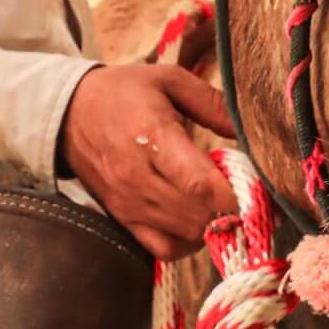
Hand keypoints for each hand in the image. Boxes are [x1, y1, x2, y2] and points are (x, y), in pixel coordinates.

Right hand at [59, 64, 238, 259]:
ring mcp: (129, 203)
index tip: (261, 187)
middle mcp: (137, 178)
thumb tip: (250, 131)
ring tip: (227, 201)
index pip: (199, 184)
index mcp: (150, 136)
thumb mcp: (168, 80)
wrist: (67, 113)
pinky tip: (201, 219)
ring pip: (187, 235)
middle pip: (199, 215)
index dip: (236, 195)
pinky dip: (191, 242)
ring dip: (216, 224)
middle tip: (252, 193)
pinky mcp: (124, 219)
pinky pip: (164, 249)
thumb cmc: (123, 92)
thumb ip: (212, 103)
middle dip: (235, 210)